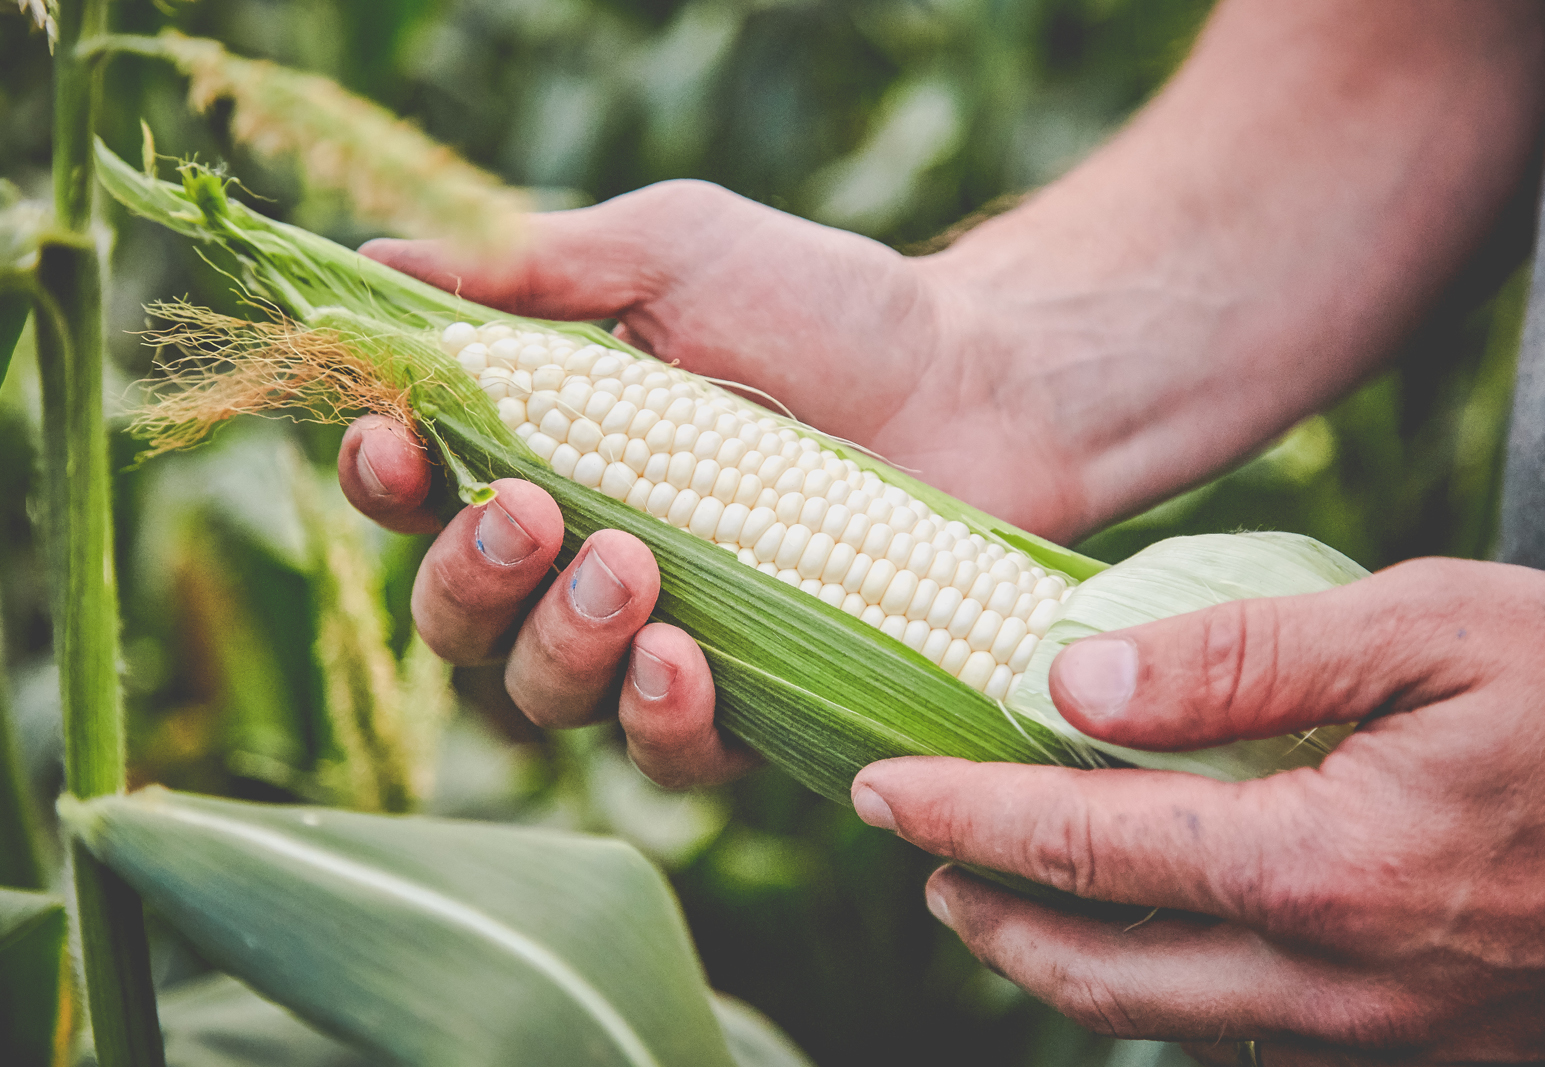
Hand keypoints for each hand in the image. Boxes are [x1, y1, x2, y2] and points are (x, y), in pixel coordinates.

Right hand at [342, 180, 1082, 784]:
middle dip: (472, 578)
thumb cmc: (824, 307)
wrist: (978, 382)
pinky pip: (668, 756)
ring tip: (631, 572)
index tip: (394, 444)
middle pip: (459, 620)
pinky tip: (681, 663)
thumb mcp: (677, 252)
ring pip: (544, 698)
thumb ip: (534, 265)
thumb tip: (372, 261)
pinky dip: (657, 722)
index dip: (385, 487)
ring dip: (558, 647)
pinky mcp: (751, 704)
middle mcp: (582, 561)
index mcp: (547, 455)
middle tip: (537, 515)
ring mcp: (662, 639)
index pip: (421, 499)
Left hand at [850, 558, 1544, 1062]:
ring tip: (1007, 906)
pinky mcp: (1444, 1052)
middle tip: (924, 867)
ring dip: (1070, 968)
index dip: (962, 817)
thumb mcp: (1427, 628)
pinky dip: (1178, 993)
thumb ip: (1242, 661)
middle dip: (992, 919)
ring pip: (1176, 1021)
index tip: (878, 791)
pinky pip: (1264, 1038)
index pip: (1086, 849)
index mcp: (1328, 866)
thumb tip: (1073, 683)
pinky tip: (1160, 942)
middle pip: (1105, 971)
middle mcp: (1347, 979)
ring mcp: (1396, 1036)